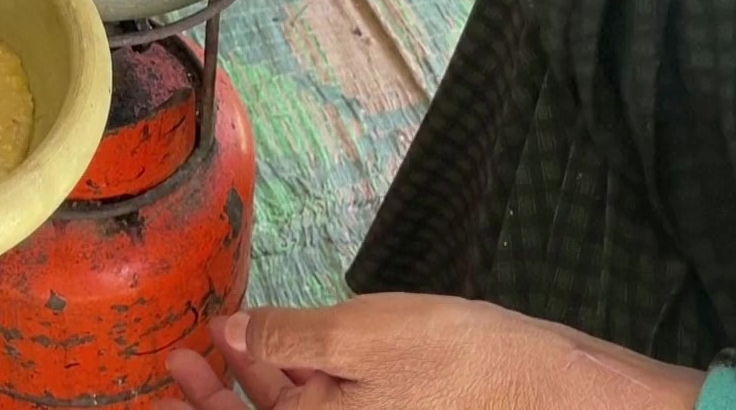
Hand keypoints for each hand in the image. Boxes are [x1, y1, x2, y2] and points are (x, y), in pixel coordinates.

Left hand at [158, 295, 704, 409]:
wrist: (562, 394)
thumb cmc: (465, 364)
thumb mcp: (363, 334)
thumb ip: (289, 338)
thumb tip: (232, 333)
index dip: (201, 405)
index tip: (173, 365)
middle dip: (224, 394)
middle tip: (187, 357)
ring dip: (265, 382)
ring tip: (235, 342)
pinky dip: (308, 383)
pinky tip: (299, 351)